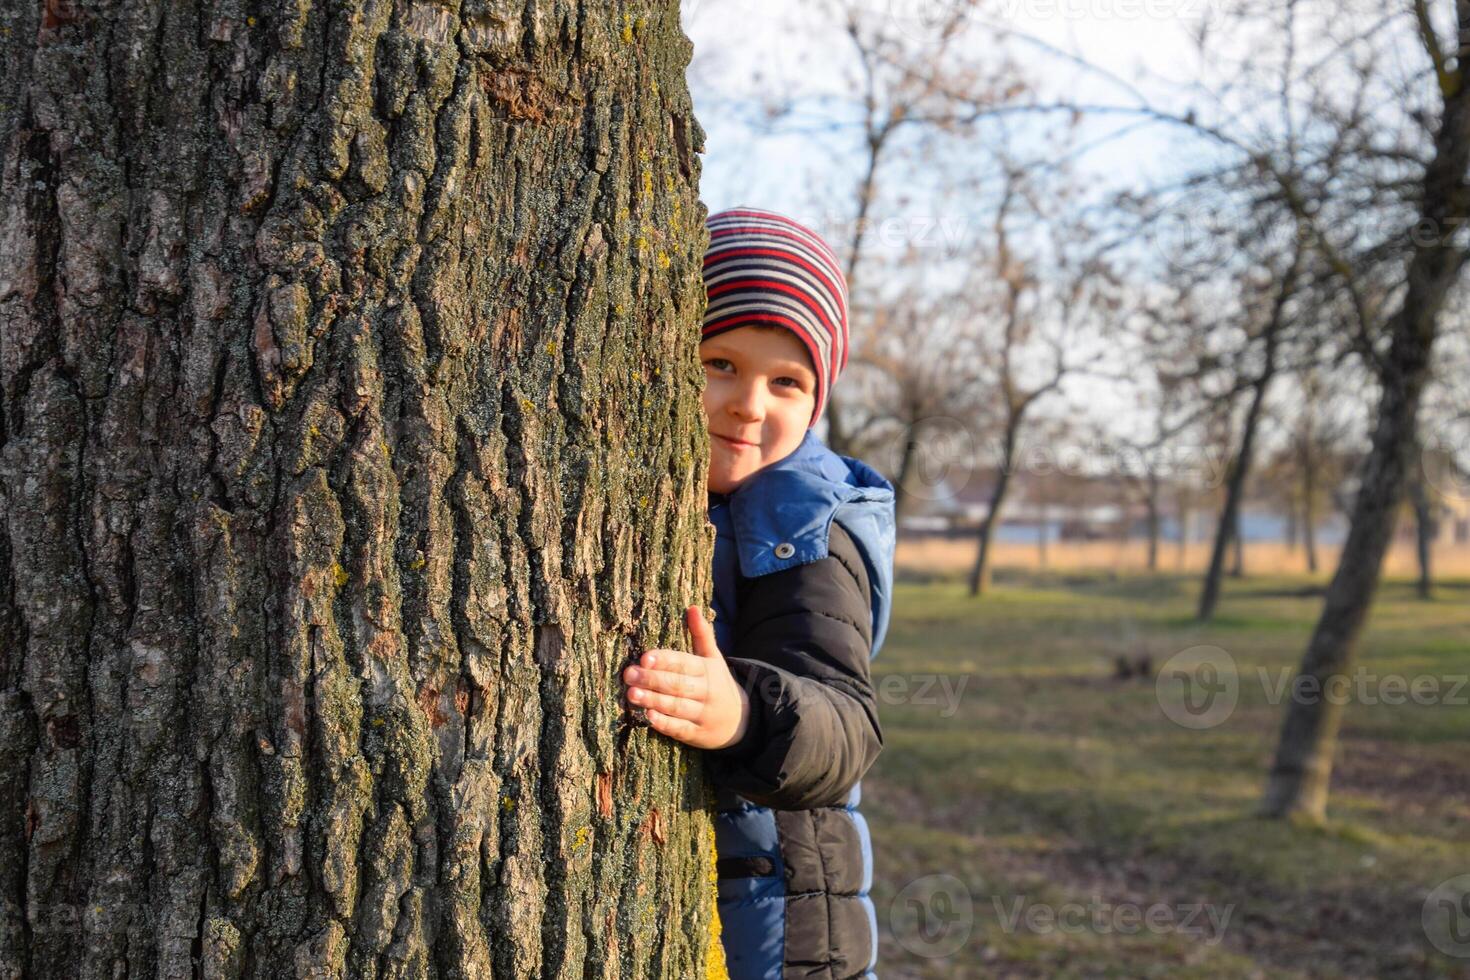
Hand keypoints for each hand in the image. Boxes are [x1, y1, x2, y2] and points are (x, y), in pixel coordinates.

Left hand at [622, 605, 750, 749]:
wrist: (740, 721)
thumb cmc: (717, 684)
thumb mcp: (713, 659)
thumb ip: (702, 634)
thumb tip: (693, 607)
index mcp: (707, 670)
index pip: (684, 663)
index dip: (665, 660)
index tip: (644, 657)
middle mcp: (705, 691)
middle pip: (677, 684)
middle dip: (652, 679)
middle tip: (629, 674)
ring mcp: (702, 714)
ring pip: (676, 706)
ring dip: (653, 700)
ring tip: (632, 694)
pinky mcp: (697, 734)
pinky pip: (680, 729)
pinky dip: (664, 724)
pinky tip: (648, 717)